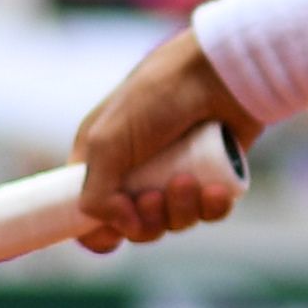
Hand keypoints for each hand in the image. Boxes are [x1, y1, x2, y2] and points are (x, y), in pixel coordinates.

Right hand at [68, 33, 252, 252]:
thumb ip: (95, 192)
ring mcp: (176, 174)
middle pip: (136, 228)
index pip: (89, 214)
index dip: (98, 232)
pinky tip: (216, 191)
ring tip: (189, 181)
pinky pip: (208, 213)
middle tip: (154, 197)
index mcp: (103, 160)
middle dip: (147, 221)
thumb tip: (120, 228)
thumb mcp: (108, 140)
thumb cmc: (157, 96)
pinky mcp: (212, 176)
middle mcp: (138, 171)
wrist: (219, 72)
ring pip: (174, 222)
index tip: (112, 235)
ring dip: (180, 211)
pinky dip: (211, 209)